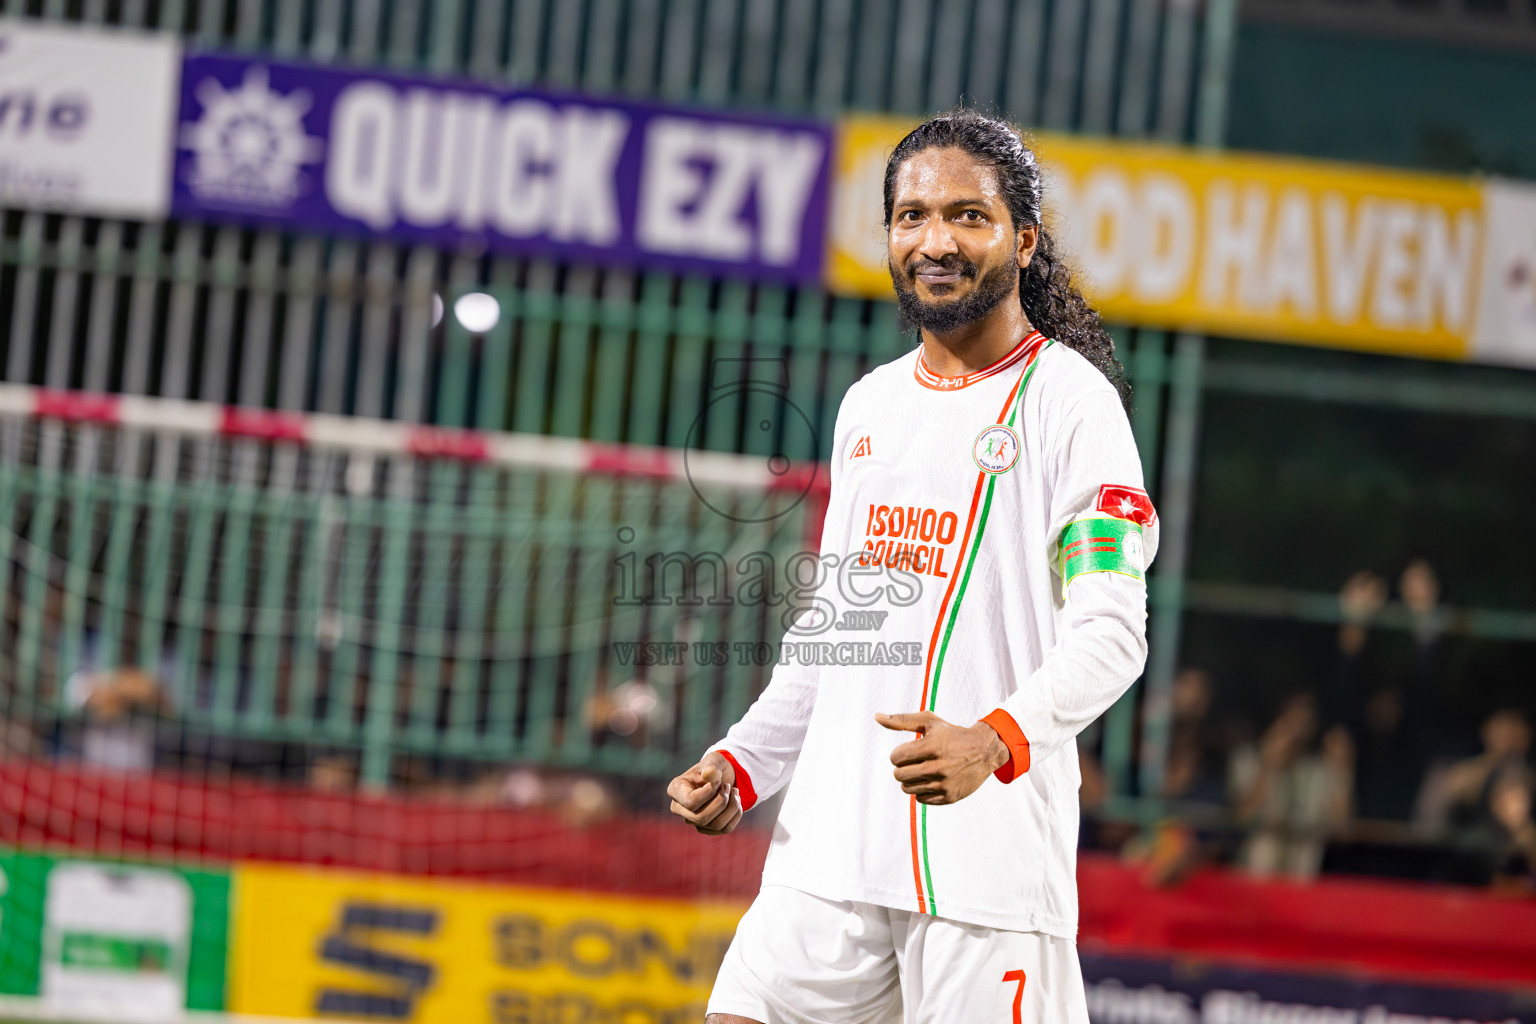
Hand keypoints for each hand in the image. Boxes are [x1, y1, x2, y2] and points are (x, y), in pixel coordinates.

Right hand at [667, 751, 741, 835]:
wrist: (721, 777)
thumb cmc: (713, 767)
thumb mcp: (714, 760)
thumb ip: (712, 765)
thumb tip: (710, 774)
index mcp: (675, 789)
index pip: (691, 802)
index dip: (709, 793)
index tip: (718, 780)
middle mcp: (679, 808)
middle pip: (701, 818)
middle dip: (722, 801)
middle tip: (729, 787)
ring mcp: (692, 820)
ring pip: (715, 825)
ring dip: (731, 807)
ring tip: (735, 792)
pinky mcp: (706, 828)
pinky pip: (724, 828)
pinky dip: (735, 814)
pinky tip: (736, 801)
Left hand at [876, 711, 1008, 804]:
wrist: (984, 750)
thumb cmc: (952, 733)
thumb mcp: (929, 721)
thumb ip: (901, 720)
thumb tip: (876, 716)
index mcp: (932, 747)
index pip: (896, 757)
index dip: (898, 754)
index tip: (909, 751)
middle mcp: (938, 767)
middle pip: (899, 775)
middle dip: (902, 767)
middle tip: (913, 761)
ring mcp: (944, 784)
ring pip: (907, 788)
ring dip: (910, 779)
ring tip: (921, 770)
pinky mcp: (949, 797)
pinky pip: (920, 799)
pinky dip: (921, 790)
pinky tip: (931, 779)